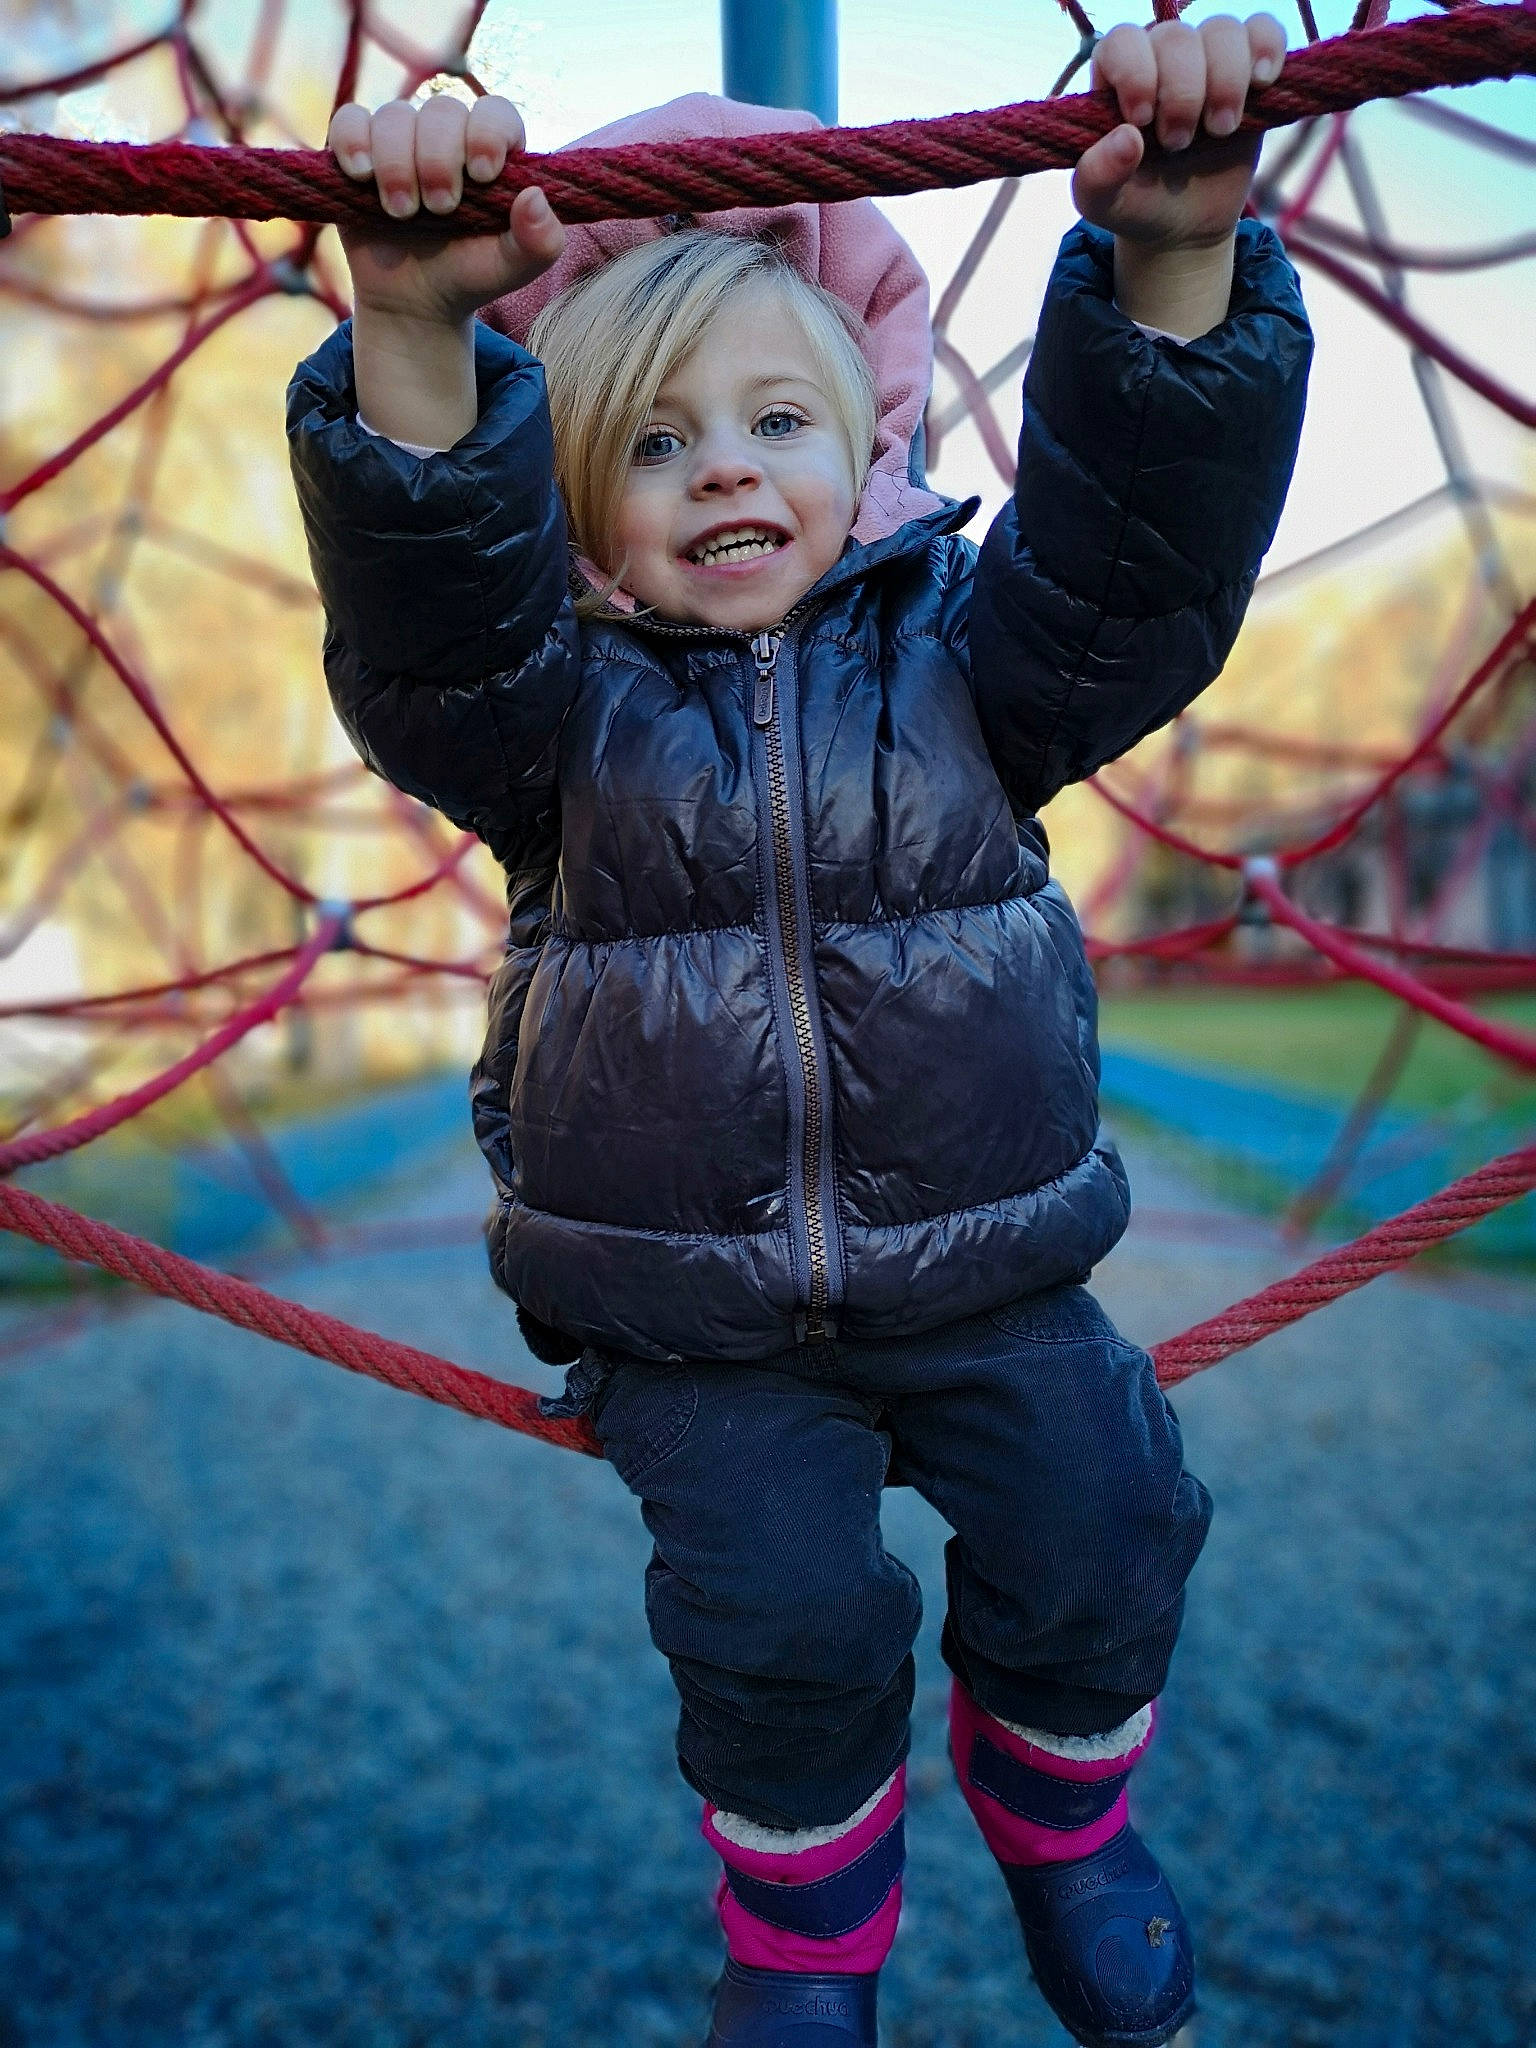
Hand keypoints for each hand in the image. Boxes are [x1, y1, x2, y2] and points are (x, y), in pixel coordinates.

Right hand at [328, 93, 565, 326]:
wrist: (417, 301)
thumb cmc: (471, 275)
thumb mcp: (515, 267)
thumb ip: (540, 240)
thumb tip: (534, 197)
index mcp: (491, 150)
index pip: (495, 113)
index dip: (487, 133)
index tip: (481, 174)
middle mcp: (447, 135)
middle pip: (442, 111)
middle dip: (438, 160)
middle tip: (440, 209)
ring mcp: (401, 139)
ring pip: (395, 116)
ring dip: (397, 163)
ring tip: (403, 212)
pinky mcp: (359, 150)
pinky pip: (349, 121)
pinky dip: (353, 143)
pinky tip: (362, 176)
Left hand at [1072, 14, 1285, 251]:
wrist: (1183, 225)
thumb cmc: (1136, 204)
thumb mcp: (1102, 203)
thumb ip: (1097, 176)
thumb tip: (1127, 139)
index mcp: (1116, 77)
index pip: (1124, 42)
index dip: (1136, 73)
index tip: (1142, 119)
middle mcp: (1160, 57)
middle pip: (1177, 37)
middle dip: (1183, 93)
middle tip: (1178, 143)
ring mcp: (1206, 59)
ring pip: (1223, 31)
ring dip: (1226, 82)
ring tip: (1220, 130)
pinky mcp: (1248, 69)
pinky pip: (1265, 30)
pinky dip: (1268, 49)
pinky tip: (1261, 83)